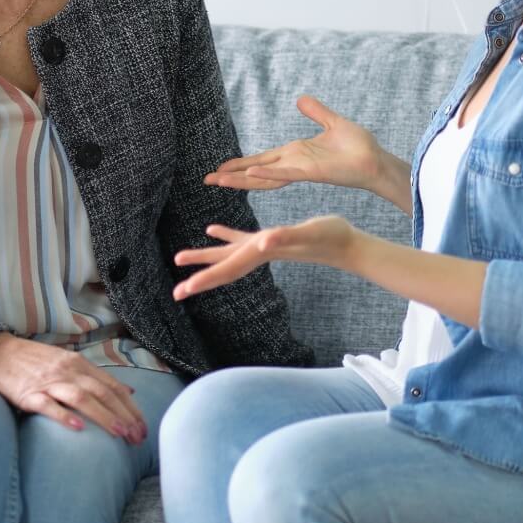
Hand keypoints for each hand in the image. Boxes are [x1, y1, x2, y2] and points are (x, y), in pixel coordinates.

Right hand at [0, 334, 148, 442]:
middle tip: (138, 436)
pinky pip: (48, 405)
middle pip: (101, 393)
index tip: (143, 425)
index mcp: (79, 365)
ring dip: (102, 416)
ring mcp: (48, 382)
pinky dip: (64, 416)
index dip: (130, 407)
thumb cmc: (33, 361)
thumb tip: (127, 391)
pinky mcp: (28, 394)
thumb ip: (95, 376)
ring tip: (119, 433)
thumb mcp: (68, 362)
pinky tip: (78, 429)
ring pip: (81, 398)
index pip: (112, 386)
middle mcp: (67, 372)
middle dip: (123, 415)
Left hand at [172, 216, 360, 299]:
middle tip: (176, 292)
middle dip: (199, 278)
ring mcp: (263, 247)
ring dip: (205, 257)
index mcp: (262, 253)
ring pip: (228, 255)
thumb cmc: (330, 237)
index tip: (184, 290)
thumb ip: (286, 237)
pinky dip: (225, 235)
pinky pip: (241, 238)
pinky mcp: (270, 238)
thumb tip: (263, 242)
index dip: (205, 279)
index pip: (228, 270)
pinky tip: (212, 230)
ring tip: (180, 258)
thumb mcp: (307, 233)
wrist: (346, 243)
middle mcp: (258, 253)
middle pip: (223, 269)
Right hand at [205, 95, 384, 193]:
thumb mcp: (333, 123)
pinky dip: (268, 173)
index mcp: (295, 154)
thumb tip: (301, 99)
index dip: (240, 164)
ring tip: (219, 180)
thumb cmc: (359, 146)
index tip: (220, 169)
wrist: (376, 160)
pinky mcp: (311, 172)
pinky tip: (251, 173)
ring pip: (265, 176)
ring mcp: (300, 169)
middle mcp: (293, 164)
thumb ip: (316, 112)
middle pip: (256, 171)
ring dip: (242, 178)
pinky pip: (286, 173)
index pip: (262, 160)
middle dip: (232, 176)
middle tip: (207, 179)